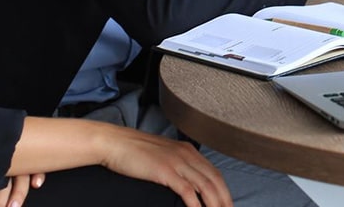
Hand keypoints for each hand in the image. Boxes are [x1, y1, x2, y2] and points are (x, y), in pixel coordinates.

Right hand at [100, 127, 231, 206]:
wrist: (115, 143)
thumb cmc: (134, 152)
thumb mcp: (162, 156)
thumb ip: (176, 166)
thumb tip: (185, 183)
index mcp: (188, 150)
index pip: (214, 172)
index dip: (224, 190)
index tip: (227, 205)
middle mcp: (187, 154)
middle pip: (215, 180)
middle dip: (224, 199)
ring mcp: (177, 162)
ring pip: (205, 186)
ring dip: (215, 204)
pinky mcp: (166, 171)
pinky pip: (187, 190)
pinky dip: (196, 204)